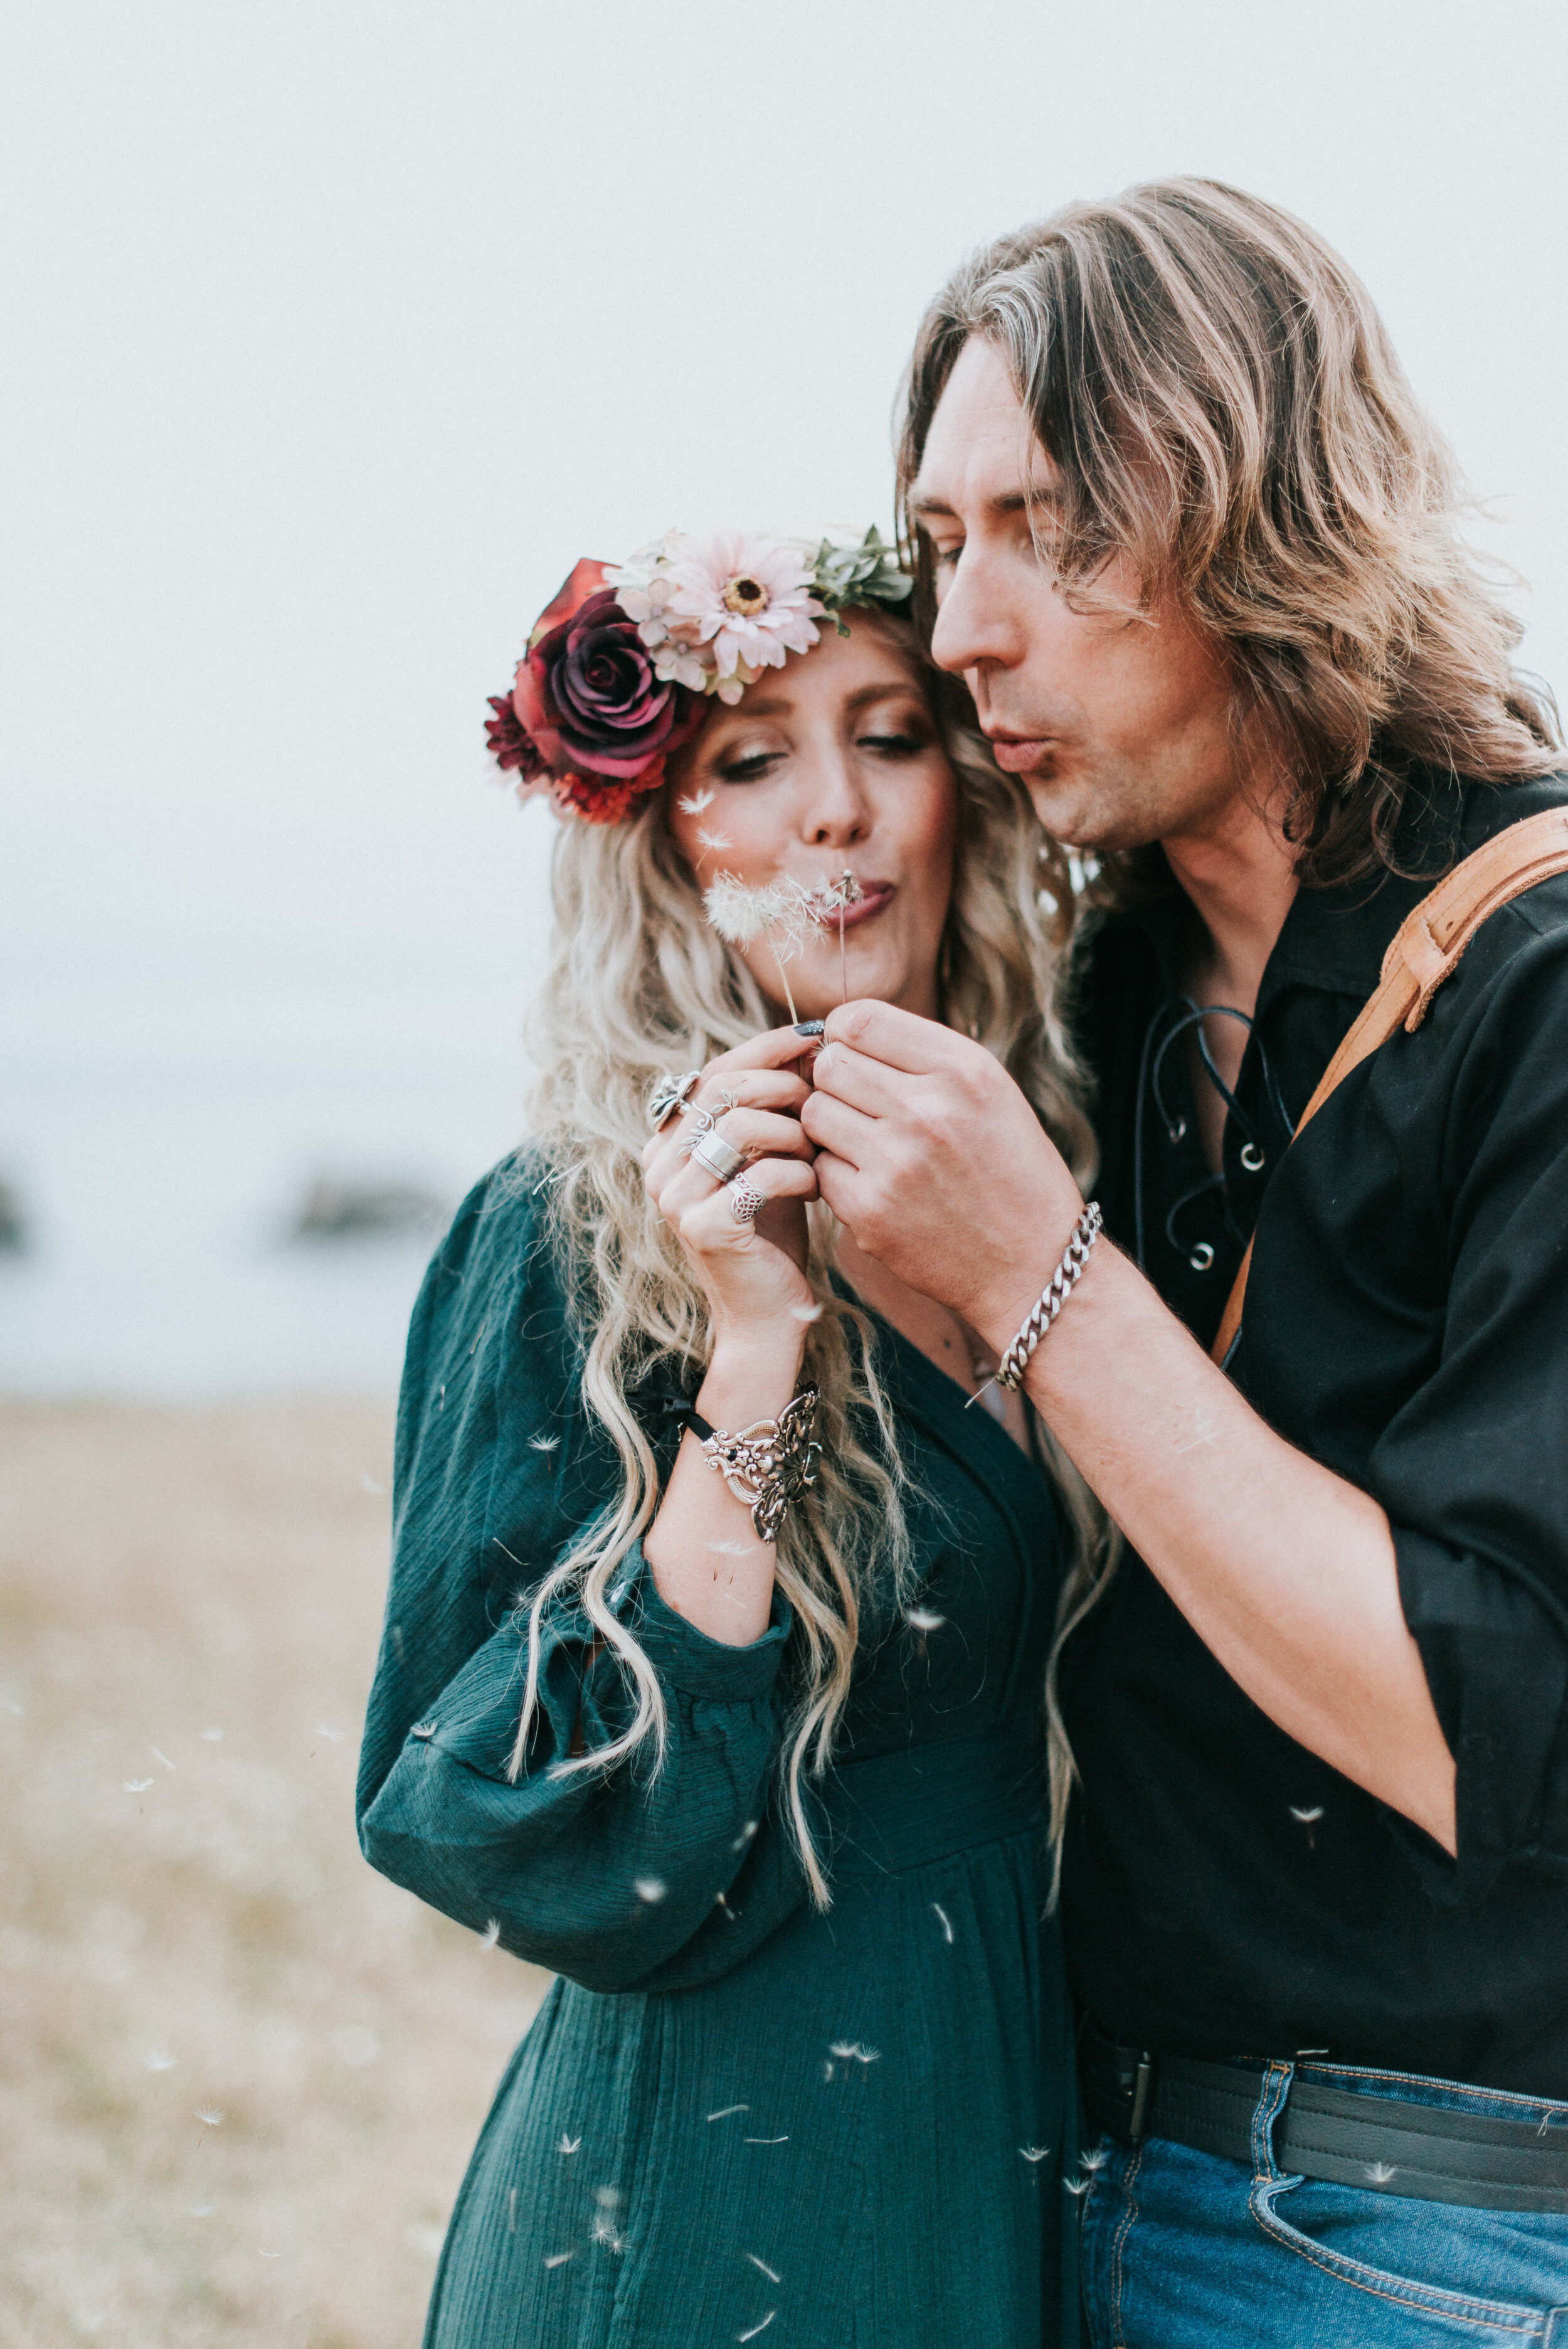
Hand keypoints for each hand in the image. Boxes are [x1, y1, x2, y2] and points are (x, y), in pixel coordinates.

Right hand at [642, 1027, 821, 1346]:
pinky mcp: (702, 1228)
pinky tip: (815, 1189)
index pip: (715, 1071)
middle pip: (724, 1089)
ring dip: (793, 1132)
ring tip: (818, 1152)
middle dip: (785, 1087)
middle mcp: (659, 1164)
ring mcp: (675, 1197)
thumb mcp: (768, 1159)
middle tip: (823, 1105)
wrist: (767, 1315)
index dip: (766, 1048)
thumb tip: (808, 1046)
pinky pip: (761, 1175)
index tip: (814, 1037)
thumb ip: (772, 1110)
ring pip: (739, 1125)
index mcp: (669, 1141)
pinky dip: (798, 1174)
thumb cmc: (774, 1232)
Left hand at [800, 1000, 1083, 1341]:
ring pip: (814, 1113)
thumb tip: (840, 1033)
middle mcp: (928, 1110)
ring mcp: (895, 1162)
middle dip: (836, 1081)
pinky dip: (837, 1174)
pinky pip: (819, 1168)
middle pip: (830, 1063)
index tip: (856, 1056)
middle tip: (863, 1107)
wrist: (1033, 1264)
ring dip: (831, 1126)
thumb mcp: (990, 1092)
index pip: (860, 1018)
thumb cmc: (1009, 1170)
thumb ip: (922, 1056)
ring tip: (867, 1144)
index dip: (844, 1034)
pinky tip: (873, 1185)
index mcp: (964, 1069)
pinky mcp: (870, 1210)